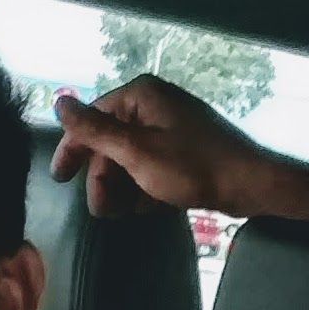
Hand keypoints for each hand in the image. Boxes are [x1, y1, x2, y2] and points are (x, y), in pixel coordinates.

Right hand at [50, 75, 266, 217]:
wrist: (251, 184)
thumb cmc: (192, 167)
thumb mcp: (136, 151)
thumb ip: (95, 130)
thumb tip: (58, 102)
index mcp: (140, 96)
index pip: (92, 119)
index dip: (73, 150)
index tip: (60, 179)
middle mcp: (155, 105)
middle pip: (112, 143)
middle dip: (104, 178)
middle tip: (102, 211)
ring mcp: (172, 128)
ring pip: (132, 158)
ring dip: (123, 187)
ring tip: (125, 213)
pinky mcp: (186, 151)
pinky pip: (153, 167)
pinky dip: (146, 187)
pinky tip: (148, 207)